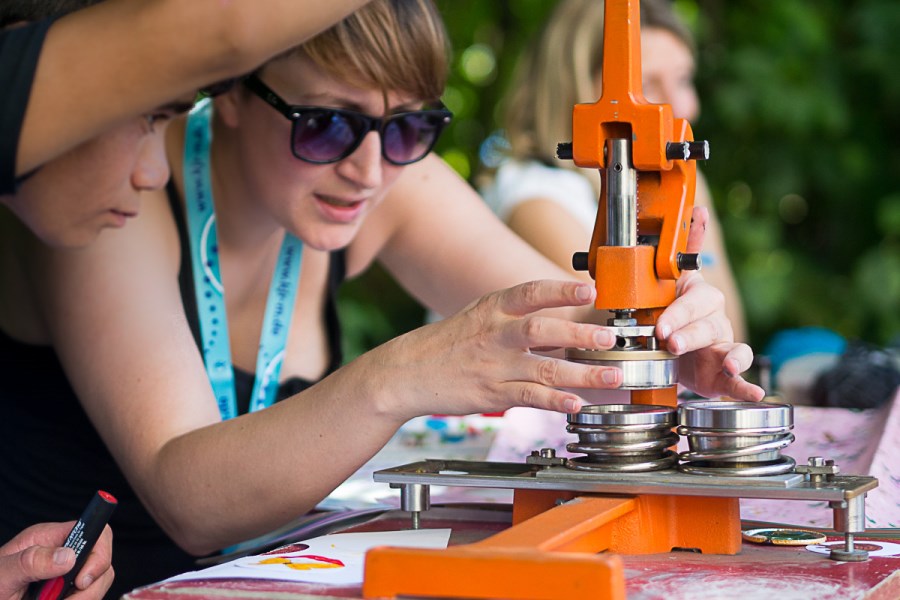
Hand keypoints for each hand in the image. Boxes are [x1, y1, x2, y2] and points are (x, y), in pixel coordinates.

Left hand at [0, 522, 113, 599]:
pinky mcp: (67, 595)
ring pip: (98, 583)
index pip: (93, 531)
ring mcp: (66, 576)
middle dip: (92, 586)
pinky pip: (87, 598)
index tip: (83, 580)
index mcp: (49, 539)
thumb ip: (31, 561)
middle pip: (101, 561)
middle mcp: (62, 554)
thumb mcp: (2, 574)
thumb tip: (68, 555)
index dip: (99, 552)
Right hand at [375, 280, 622, 417]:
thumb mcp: (479, 316)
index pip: (531, 293)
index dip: (561, 291)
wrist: (407, 372)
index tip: (589, 291)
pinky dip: (555, 401)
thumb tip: (564, 313)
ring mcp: (494, 366)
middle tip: (610, 338)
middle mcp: (495, 335)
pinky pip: (529, 398)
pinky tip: (577, 404)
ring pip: (545, 369)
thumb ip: (517, 314)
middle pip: (543, 331)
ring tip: (612, 375)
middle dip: (580, 335)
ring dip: (583, 374)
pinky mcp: (492, 394)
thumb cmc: (448, 343)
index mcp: (492, 309)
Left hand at [655, 207, 764, 400]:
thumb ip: (681, 252)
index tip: (663, 323)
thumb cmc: (665, 315)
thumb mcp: (661, 285)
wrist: (666, 354)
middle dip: (688, 329)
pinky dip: (746, 386)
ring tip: (726, 362)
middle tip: (668, 338)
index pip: (694, 295)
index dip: (679, 309)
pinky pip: (739, 378)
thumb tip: (699, 209)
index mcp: (696, 296)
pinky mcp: (725, 371)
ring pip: (729, 345)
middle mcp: (713, 318)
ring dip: (727, 355)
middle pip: (708, 320)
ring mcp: (723, 344)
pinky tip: (754, 392)